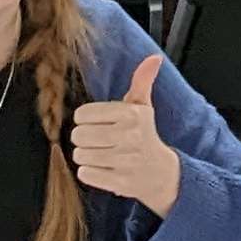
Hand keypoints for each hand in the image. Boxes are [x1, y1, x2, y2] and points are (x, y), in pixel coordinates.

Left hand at [71, 52, 182, 218]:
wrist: (161, 173)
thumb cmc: (144, 135)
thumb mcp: (143, 108)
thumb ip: (142, 81)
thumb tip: (154, 58)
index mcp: (131, 114)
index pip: (83, 114)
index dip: (85, 120)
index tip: (97, 124)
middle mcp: (129, 136)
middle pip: (79, 135)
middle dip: (83, 139)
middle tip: (97, 141)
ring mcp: (125, 161)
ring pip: (80, 155)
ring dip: (85, 156)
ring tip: (100, 155)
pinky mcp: (120, 182)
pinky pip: (85, 174)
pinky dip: (89, 173)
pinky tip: (103, 169)